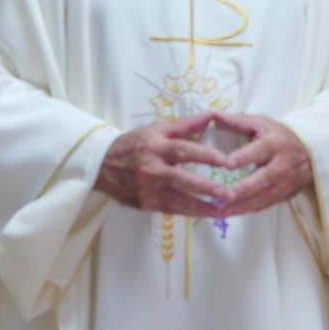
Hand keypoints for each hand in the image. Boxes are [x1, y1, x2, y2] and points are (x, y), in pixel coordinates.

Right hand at [93, 112, 232, 216]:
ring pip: (178, 200)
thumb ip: (186, 124)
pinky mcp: (145, 204)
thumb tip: (212, 115)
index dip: (205, 155)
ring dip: (202, 206)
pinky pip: (172, 210)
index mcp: (155, 146)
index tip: (225, 161)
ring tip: (222, 209)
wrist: (101, 165)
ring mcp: (148, 188)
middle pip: (181, 178)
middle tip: (227, 192)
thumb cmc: (134, 144)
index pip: (183, 150)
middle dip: (205, 187)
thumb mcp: (156, 129)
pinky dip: (190, 212)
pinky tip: (206, 214)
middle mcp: (151, 168)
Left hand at [210, 112, 314, 215]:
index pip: (258, 151)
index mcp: (273, 144)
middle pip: (261, 179)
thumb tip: (213, 115)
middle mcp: (280, 166)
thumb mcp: (262, 124)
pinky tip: (227, 213)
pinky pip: (261, 206)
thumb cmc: (279, 136)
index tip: (227, 163)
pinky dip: (244, 211)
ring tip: (218, 210)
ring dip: (239, 206)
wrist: (310, 155)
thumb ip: (237, 121)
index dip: (243, 157)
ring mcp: (282, 184)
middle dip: (243, 189)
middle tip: (224, 195)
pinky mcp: (281, 197)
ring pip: (260, 198)